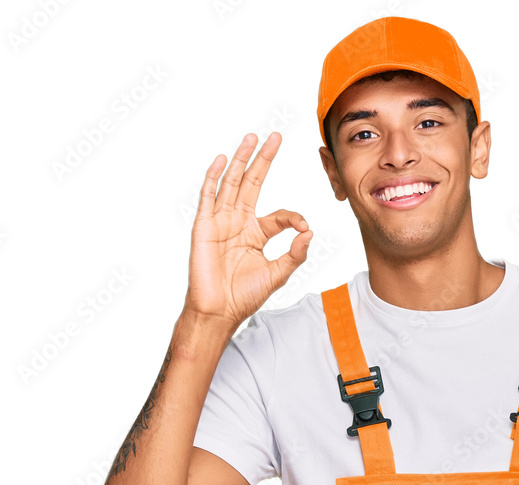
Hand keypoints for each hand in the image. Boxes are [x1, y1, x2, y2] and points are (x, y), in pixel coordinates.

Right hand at [183, 132, 311, 327]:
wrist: (219, 311)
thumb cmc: (244, 296)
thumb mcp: (277, 275)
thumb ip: (295, 255)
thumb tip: (310, 232)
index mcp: (257, 234)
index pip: (279, 215)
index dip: (293, 218)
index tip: (303, 227)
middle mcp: (238, 223)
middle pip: (252, 183)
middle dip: (263, 160)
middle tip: (275, 136)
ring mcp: (220, 222)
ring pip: (232, 183)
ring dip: (241, 159)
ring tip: (252, 137)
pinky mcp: (204, 226)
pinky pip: (208, 197)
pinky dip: (214, 178)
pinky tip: (221, 160)